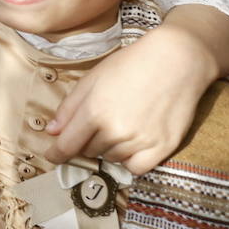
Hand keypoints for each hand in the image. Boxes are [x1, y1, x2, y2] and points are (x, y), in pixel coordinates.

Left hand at [45, 22, 219, 174]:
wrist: (176, 61)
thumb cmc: (131, 64)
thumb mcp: (92, 78)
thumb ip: (69, 107)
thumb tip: (52, 132)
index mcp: (94, 111)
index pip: (67, 145)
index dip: (56, 154)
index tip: (52, 157)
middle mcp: (116, 130)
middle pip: (89, 151)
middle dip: (88, 141)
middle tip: (101, 121)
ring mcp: (141, 141)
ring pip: (112, 158)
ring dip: (110, 148)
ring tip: (121, 124)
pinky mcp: (163, 147)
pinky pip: (137, 168)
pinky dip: (130, 160)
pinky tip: (132, 144)